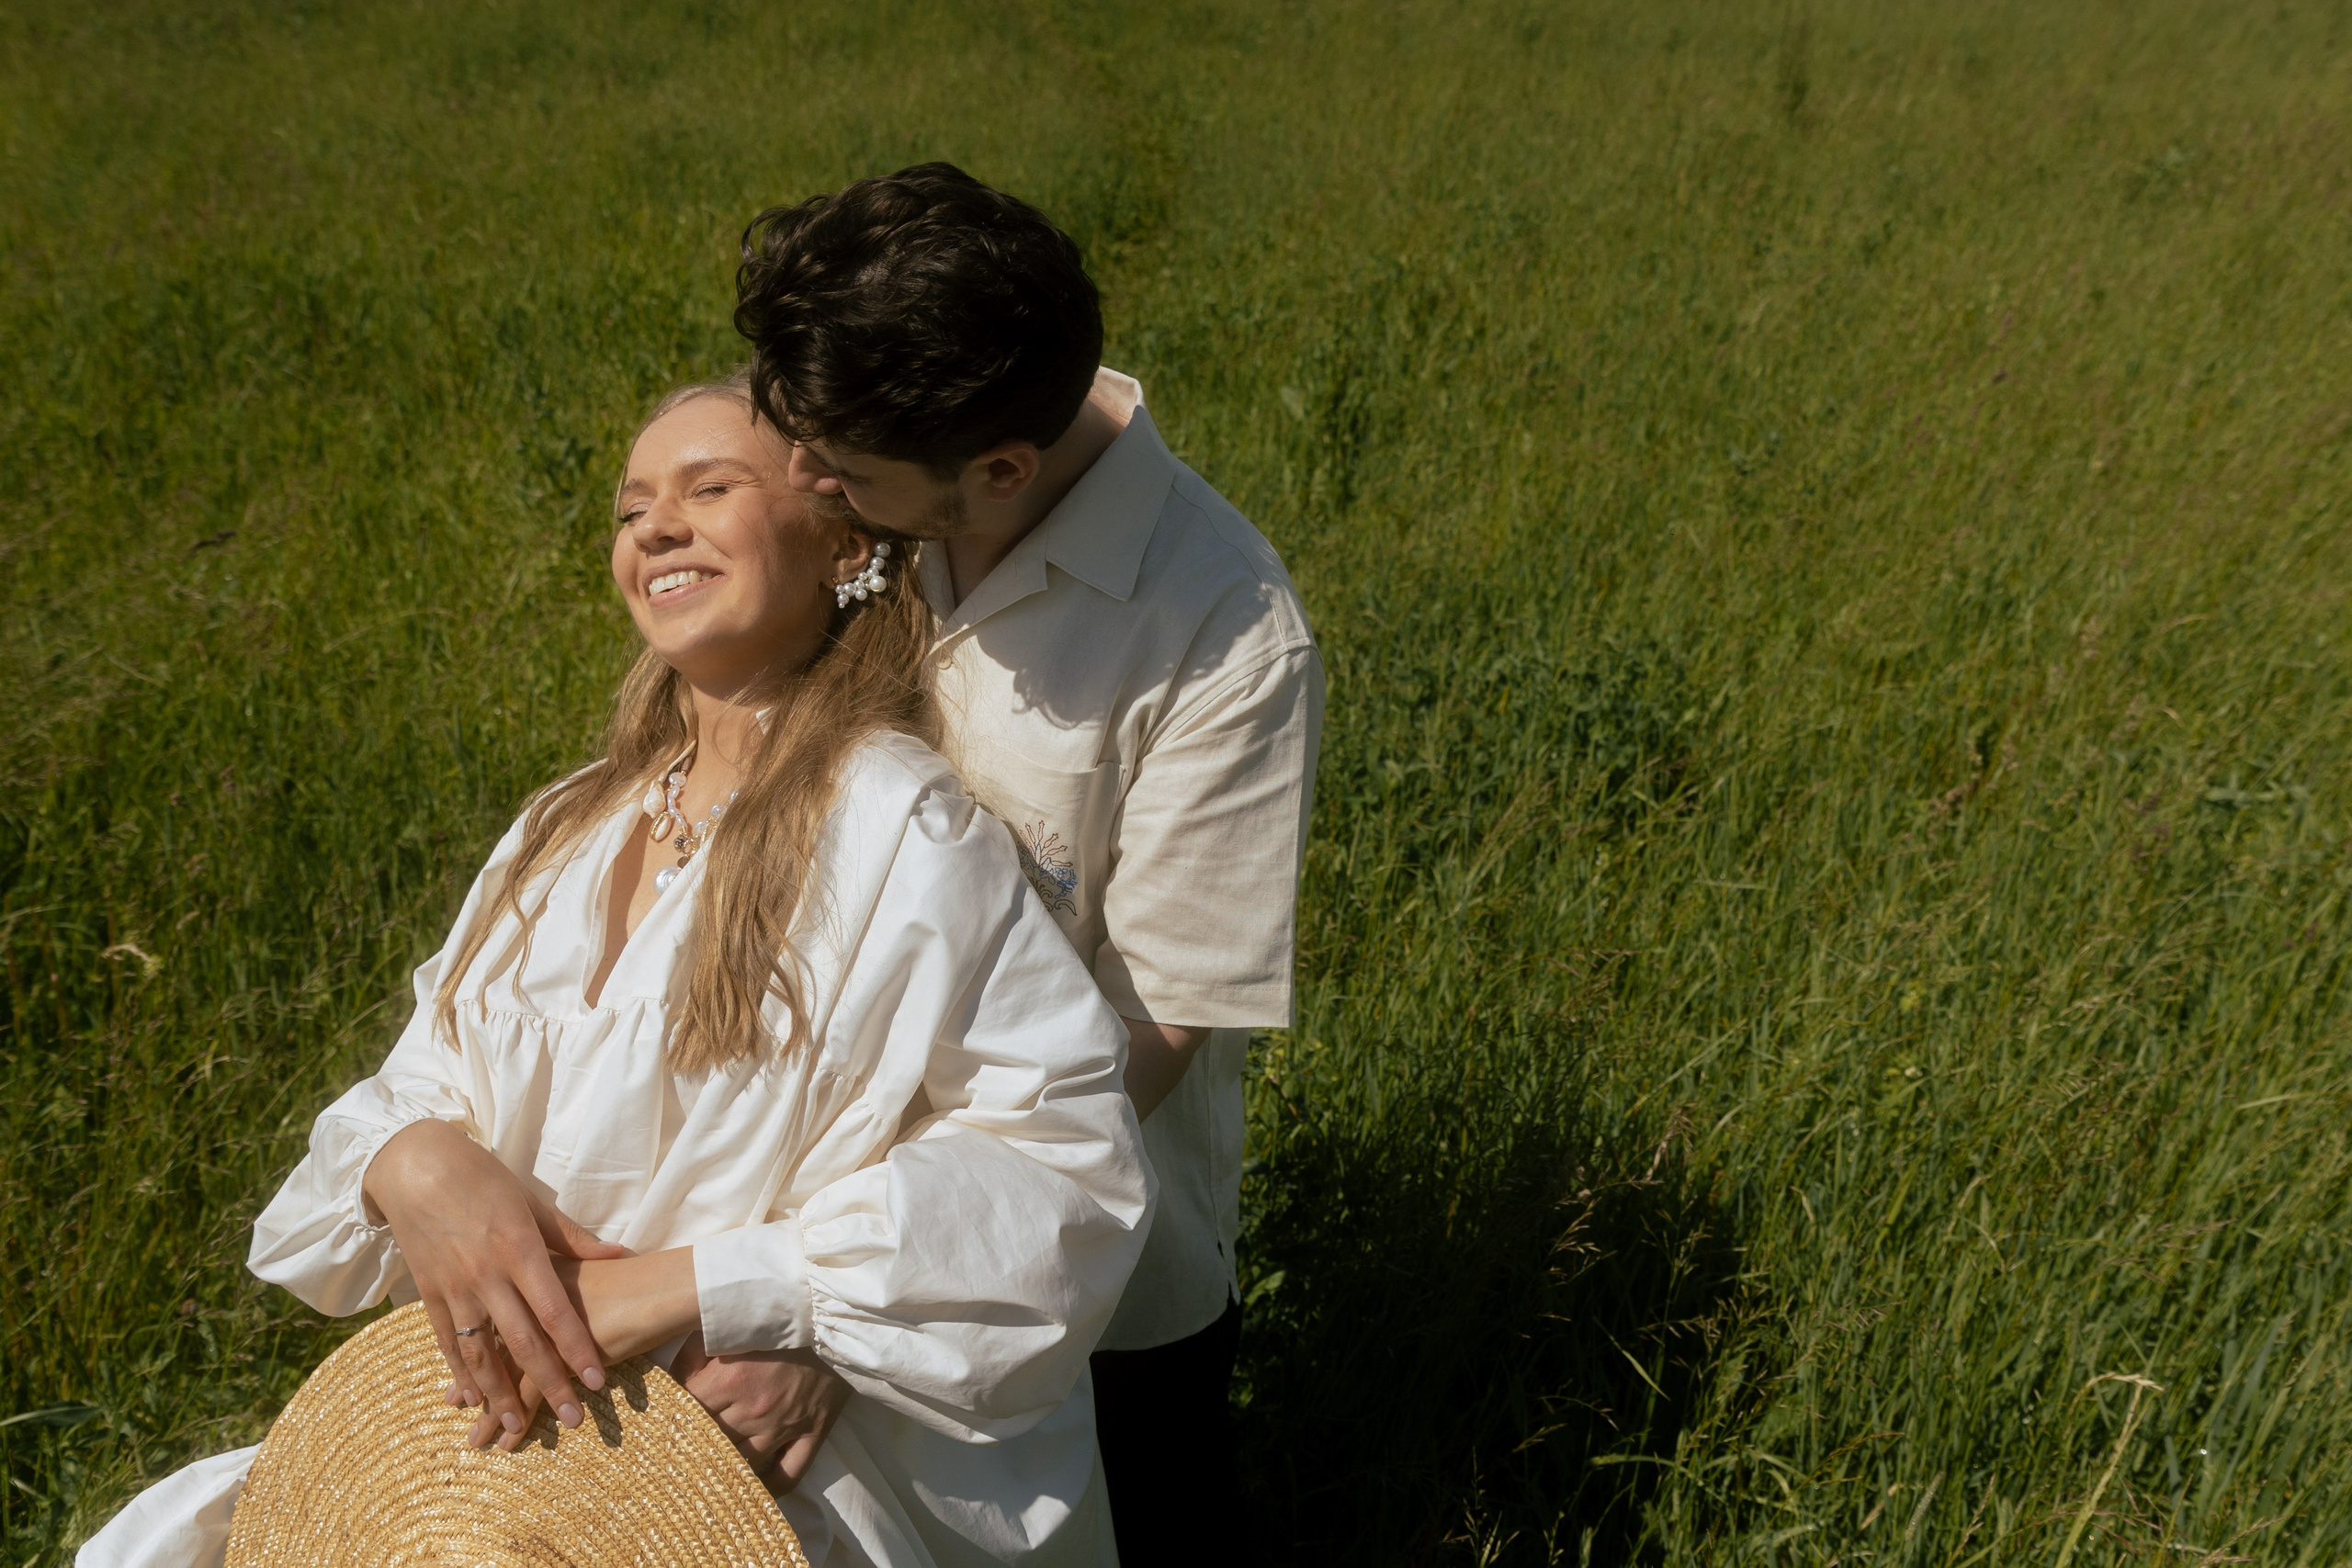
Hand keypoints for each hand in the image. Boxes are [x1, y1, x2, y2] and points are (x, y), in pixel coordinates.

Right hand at [362, 1119, 627, 1445]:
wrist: (413, 1165)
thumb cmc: (481, 1177)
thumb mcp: (531, 1201)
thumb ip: (572, 1237)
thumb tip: (619, 1254)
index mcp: (519, 1249)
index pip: (554, 1311)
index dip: (576, 1349)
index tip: (596, 1381)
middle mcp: (486, 1274)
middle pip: (523, 1341)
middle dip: (549, 1383)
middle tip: (573, 1418)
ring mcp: (454, 1287)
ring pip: (481, 1351)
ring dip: (499, 1393)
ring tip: (516, 1426)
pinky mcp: (427, 1293)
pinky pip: (446, 1341)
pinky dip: (460, 1373)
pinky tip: (471, 1398)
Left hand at [468, 1249, 703, 1451]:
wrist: (664, 1284)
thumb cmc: (634, 1274)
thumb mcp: (588, 1259)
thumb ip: (564, 1267)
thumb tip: (549, 1282)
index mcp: (529, 1274)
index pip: (491, 1310)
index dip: (473, 1341)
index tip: (460, 1365)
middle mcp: (526, 1300)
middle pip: (489, 1347)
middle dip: (471, 1380)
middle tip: (454, 1405)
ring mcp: (542, 1331)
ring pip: (504, 1376)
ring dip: (489, 1411)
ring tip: (477, 1439)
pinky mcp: (561, 1358)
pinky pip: (531, 1394)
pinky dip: (521, 1419)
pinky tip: (510, 1441)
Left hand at [673, 1331, 852, 1492]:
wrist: (835, 1314)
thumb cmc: (777, 1315)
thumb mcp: (729, 1324)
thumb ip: (695, 1352)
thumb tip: (671, 1379)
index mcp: (730, 1380)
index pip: (686, 1414)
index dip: (672, 1417)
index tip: (662, 1422)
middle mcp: (754, 1410)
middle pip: (710, 1444)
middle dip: (693, 1447)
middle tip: (678, 1453)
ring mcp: (785, 1426)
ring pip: (743, 1465)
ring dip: (725, 1469)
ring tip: (708, 1473)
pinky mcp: (813, 1433)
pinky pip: (789, 1475)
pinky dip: (770, 1489)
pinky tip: (752, 1489)